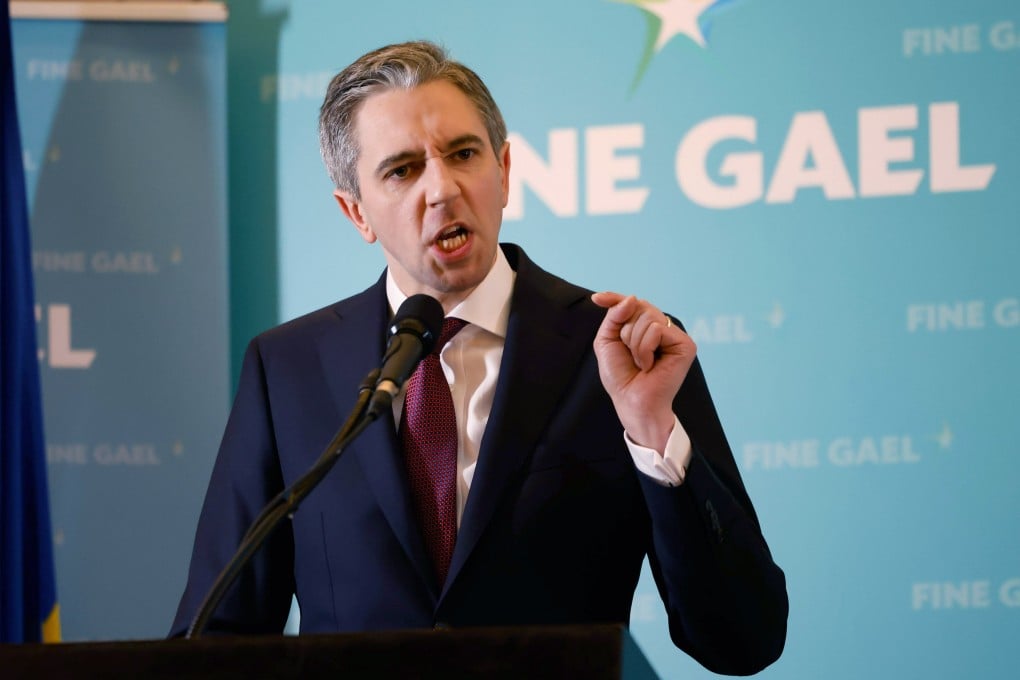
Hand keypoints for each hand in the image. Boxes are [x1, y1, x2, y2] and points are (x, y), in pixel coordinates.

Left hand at [591, 292, 696, 452]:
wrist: (631, 401)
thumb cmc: (621, 377)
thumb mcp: (607, 341)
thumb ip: (614, 316)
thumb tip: (633, 298)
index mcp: (645, 327)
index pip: (632, 303)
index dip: (615, 298)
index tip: (597, 298)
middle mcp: (662, 328)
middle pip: (639, 306)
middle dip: (625, 330)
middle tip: (629, 354)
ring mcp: (675, 335)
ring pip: (647, 317)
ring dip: (634, 343)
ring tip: (640, 363)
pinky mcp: (685, 344)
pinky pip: (657, 329)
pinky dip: (645, 348)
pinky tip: (649, 365)